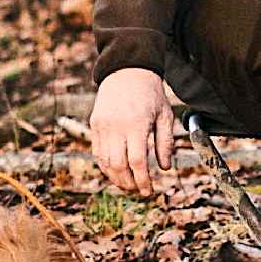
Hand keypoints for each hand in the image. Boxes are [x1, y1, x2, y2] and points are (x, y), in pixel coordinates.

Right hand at [89, 68, 174, 195]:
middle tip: (139, 191)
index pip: (137, 162)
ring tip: (128, 185)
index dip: (143, 180)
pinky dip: (105, 166)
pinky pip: (97, 152)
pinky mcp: (95, 125)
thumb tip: (165, 168)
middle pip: (118, 165)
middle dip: (129, 183)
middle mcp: (116, 127)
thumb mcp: (164, 115)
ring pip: (105, 162)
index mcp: (136, 124)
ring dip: (116, 178)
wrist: (127, 71)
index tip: (150, 191)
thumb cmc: (150, 94)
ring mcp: (103, 126)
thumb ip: (165, 142)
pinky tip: (116, 172)